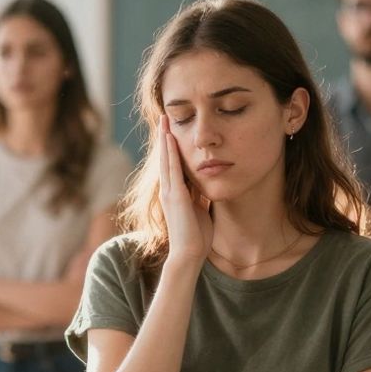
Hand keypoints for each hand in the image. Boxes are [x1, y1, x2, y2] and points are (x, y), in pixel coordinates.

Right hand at [158, 116, 212, 266]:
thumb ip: (200, 197)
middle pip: (165, 158)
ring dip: (165, 139)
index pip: (173, 165)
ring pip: (166, 159)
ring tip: (164, 120)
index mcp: (176, 194)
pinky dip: (170, 153)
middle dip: (165, 137)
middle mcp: (169, 190)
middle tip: (164, 117)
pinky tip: (170, 138)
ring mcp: (170, 192)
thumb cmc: (196, 237)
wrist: (189, 254)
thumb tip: (206, 187)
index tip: (173, 130)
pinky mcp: (175, 196)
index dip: (172, 147)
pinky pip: (172, 170)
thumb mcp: (200, 210)